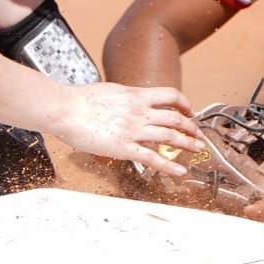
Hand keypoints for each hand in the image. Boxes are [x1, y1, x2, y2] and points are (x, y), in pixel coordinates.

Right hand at [48, 83, 204, 175]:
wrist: (65, 109)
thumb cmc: (80, 100)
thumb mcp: (111, 91)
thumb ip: (125, 98)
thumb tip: (130, 100)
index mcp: (136, 95)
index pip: (170, 96)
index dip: (185, 104)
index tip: (189, 111)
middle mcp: (139, 112)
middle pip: (176, 118)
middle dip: (191, 127)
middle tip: (198, 134)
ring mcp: (133, 130)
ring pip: (170, 137)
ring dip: (187, 143)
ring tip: (197, 149)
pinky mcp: (124, 148)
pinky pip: (152, 158)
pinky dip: (169, 166)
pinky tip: (179, 171)